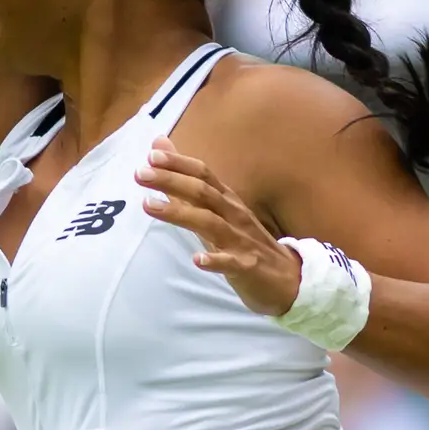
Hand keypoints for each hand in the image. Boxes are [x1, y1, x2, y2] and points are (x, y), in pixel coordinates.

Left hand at [137, 138, 298, 319]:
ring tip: (148, 206)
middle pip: (203, 193)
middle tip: (140, 173)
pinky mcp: (248, 266)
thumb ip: (188, 186)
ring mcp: (241, 240)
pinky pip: (230, 262)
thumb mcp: (217, 213)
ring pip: (210, 222)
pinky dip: (214, 260)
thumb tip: (163, 151)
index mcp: (227, 201)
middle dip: (171, 180)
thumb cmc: (245, 242)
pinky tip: (197, 260)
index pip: (203, 175)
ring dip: (179, 213)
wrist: (288, 278)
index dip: (179, 163)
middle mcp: (234, 215)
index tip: (152, 154)